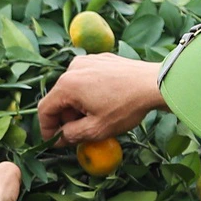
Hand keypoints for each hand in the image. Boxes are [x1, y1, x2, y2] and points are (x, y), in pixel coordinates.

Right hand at [37, 54, 167, 143]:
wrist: (155, 83)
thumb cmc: (126, 107)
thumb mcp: (96, 129)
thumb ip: (71, 135)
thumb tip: (59, 138)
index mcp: (67, 84)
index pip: (45, 109)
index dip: (47, 128)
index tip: (55, 141)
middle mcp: (73, 67)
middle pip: (59, 97)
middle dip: (66, 117)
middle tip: (80, 132)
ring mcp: (88, 60)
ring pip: (73, 87)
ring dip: (78, 105)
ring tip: (96, 117)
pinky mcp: (102, 58)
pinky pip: (87, 78)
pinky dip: (89, 92)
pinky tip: (106, 102)